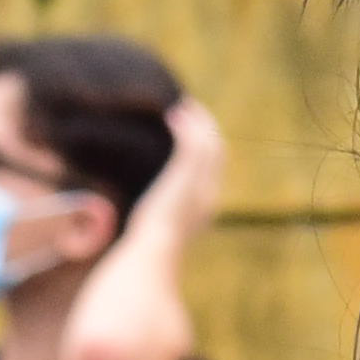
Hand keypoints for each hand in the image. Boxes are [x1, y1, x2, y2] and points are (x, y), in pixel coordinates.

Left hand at [135, 98, 227, 244]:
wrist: (153, 252)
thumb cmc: (147, 252)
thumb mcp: (156, 237)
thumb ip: (157, 226)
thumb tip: (142, 231)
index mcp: (205, 206)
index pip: (213, 172)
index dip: (207, 150)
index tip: (194, 135)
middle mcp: (210, 192)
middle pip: (217, 152)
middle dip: (207, 130)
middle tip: (192, 112)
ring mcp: (200, 183)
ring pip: (209, 143)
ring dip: (198, 122)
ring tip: (183, 106)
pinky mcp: (186, 174)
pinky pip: (192, 142)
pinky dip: (186, 126)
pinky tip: (172, 115)